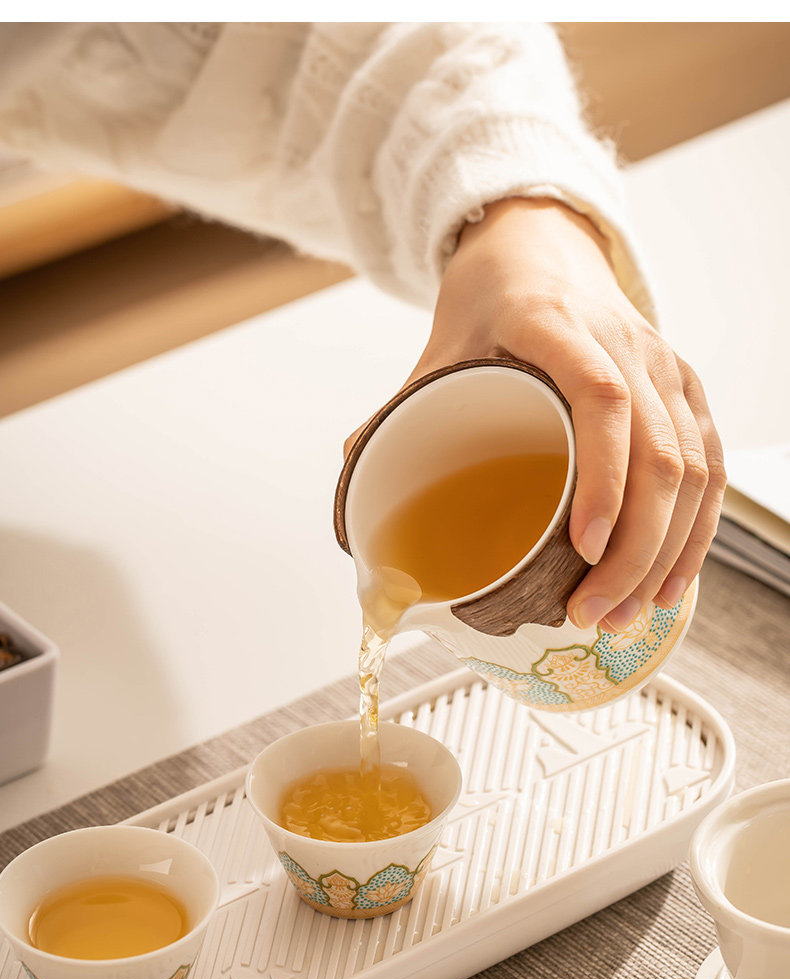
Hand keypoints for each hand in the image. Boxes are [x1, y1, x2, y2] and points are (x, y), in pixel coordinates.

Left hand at [397, 198, 725, 630]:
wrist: (543, 244)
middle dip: (633, 550)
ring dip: (664, 553)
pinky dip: (697, 531)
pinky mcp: (686, 390)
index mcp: (557, 325)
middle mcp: (626, 343)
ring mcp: (665, 367)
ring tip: (622, 613)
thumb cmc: (490, 298)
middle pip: (659, 454)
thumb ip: (399, 410)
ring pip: (694, 469)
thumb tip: (354, 480)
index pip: (601, 398)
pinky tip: (669, 580)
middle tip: (590, 613)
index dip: (603, 478)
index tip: (583, 547)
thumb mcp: (439, 346)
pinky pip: (710, 467)